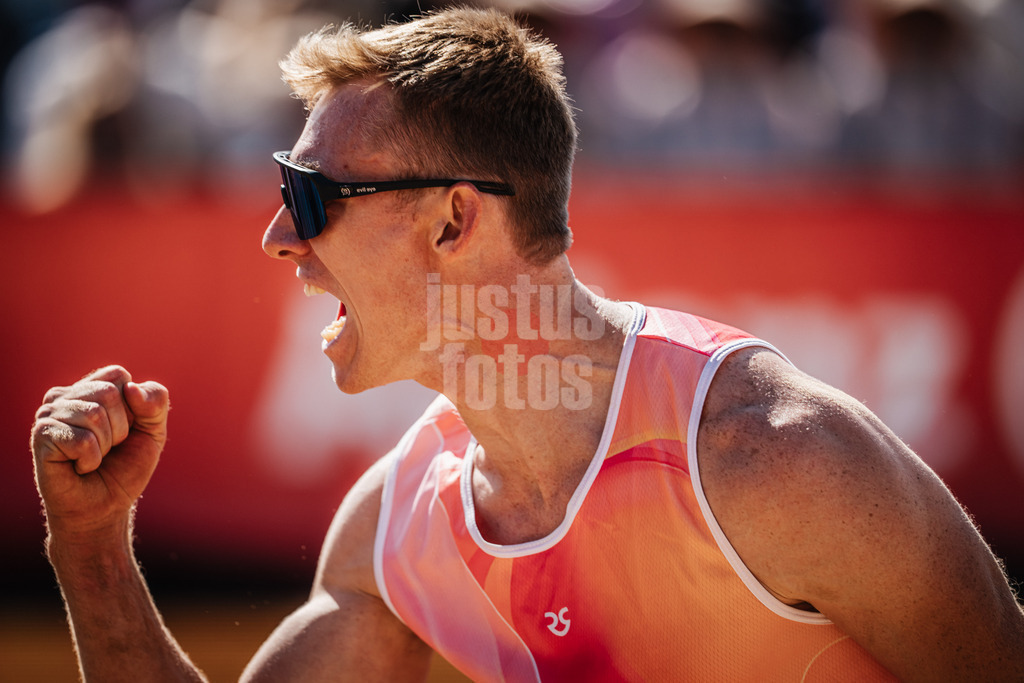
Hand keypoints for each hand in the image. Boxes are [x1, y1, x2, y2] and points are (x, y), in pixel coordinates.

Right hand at [31, 365, 168, 539]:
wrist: (105, 507)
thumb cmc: (125, 467)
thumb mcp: (154, 431)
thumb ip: (155, 401)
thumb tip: (131, 388)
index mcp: (90, 387)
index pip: (119, 376)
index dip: (133, 407)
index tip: (125, 430)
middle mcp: (64, 396)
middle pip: (108, 393)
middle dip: (120, 428)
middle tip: (108, 449)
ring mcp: (49, 414)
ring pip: (94, 414)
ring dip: (104, 445)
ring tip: (92, 458)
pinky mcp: (41, 437)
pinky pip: (81, 439)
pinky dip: (90, 459)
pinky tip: (80, 467)